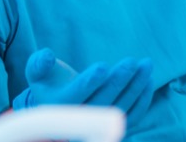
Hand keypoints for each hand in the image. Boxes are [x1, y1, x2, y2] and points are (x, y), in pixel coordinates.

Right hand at [12, 49, 154, 127]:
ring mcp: (97, 128)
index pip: (76, 96)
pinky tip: (148, 80)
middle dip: (118, 81)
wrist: (61, 104)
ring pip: (120, 109)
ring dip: (135, 87)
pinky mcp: (113, 129)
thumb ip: (39, 63)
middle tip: (131, 61)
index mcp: (58, 107)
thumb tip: (47, 55)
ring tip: (146, 65)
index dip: (89, 82)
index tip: (103, 66)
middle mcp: (77, 124)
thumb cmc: (50, 82)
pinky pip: (132, 118)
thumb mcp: (37, 71)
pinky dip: (143, 101)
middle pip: (102, 103)